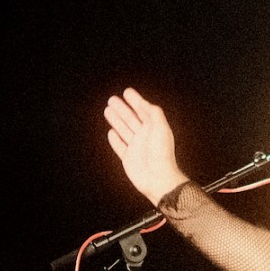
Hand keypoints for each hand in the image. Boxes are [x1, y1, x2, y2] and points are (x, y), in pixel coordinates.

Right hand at [105, 88, 186, 204]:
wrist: (158, 178)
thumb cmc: (161, 153)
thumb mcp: (161, 128)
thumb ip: (154, 114)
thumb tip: (146, 104)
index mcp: (154, 128)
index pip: (143, 110)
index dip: (136, 100)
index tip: (127, 92)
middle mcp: (145, 136)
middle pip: (131, 118)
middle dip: (122, 108)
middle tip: (112, 99)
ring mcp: (136, 147)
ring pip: (124, 129)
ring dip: (116, 120)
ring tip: (108, 110)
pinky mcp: (128, 159)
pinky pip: (120, 146)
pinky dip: (115, 139)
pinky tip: (111, 132)